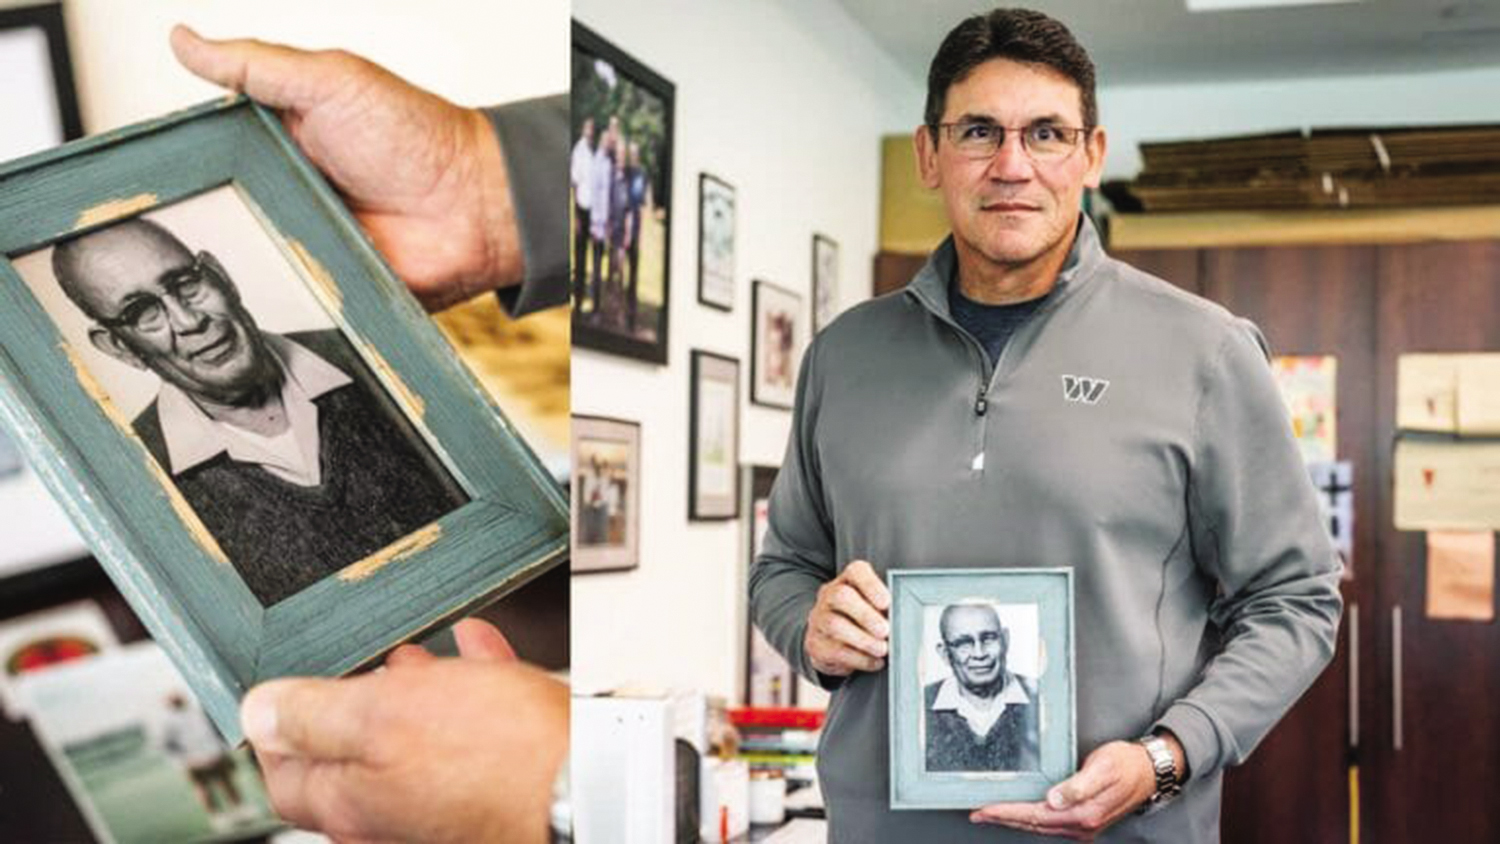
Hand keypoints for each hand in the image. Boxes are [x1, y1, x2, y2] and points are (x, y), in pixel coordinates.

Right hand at [170, 26, 521, 310]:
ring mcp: (305, 241)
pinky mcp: (325, 286)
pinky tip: (245, 300)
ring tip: (196, 271)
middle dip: (194, 220)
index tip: (139, 175)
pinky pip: (285, 299)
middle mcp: (286, 191)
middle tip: (163, 227)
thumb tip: (182, 40)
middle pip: (218, 212)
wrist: (475, 205)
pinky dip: (270, 299)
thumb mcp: (331, 80)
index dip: (178, 163)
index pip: (210, 153)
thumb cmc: (415, 134)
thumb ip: (255, 66)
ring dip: (229, 263)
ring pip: (245, 260)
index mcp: (280, 139)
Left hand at [240, 619, 566, 843]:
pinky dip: (468, 689)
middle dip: (352, 699)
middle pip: (352, 755)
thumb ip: (313, 713)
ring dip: (413, 689)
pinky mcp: (496, 784)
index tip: (281, 690)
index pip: (284, 770)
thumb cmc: (495, 757)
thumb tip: (258, 712)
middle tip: (351, 664)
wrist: (588, 780)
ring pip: (415, 739)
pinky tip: (477, 652)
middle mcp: (394, 814)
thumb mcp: (381, 713)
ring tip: (417, 652)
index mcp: (352, 801)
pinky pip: (471, 731)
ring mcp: (446, 802)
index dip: (277, 725)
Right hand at [804, 559, 890, 676]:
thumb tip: (905, 619)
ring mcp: (819, 619)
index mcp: (848, 580)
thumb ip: (887, 607)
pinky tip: (875, 662)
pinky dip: (860, 658)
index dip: (871, 585)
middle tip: (885, 630)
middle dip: (866, 615)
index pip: (856, 571)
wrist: (829, 639)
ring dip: (863, 640)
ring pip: (835, 625)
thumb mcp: (873, 606)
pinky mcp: (816, 644)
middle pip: (841, 596)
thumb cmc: (861, 618)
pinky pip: (836, 651)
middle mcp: (829, 595)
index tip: (887, 602)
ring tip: (882, 649)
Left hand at [969, 736, 1182, 840]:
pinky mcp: (1085, 820)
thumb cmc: (1127, 764)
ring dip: (1015, 820)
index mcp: (1083, 813)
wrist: (1150, 770)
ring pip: (1040, 826)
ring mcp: (1084, 826)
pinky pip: (1050, 824)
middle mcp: (1082, 825)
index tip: (985, 809)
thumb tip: (1053, 799)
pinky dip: (1031, 819)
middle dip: (1004, 819)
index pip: (1035, 815)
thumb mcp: (1103, 768)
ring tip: (992, 813)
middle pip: (1033, 825)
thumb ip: (1078, 786)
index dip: (1007, 812)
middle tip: (978, 813)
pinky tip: (1021, 813)